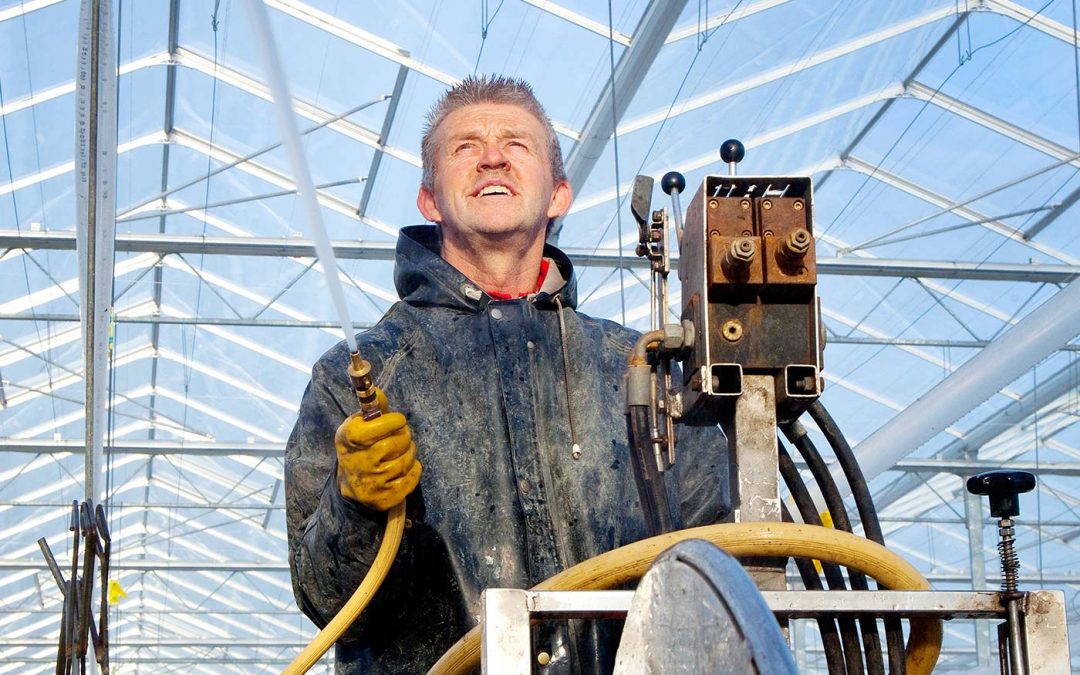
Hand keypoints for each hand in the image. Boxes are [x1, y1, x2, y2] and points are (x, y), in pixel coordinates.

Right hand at [335, 388, 421, 510]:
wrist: (351, 487)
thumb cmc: (359, 449)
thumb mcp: (358, 427)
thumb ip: (372, 409)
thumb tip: (378, 391)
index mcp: (349, 439)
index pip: (379, 424)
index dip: (394, 421)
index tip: (398, 420)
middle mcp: (359, 461)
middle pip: (399, 441)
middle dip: (404, 436)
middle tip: (400, 437)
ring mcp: (372, 482)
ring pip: (408, 458)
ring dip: (409, 452)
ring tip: (400, 452)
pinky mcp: (385, 497)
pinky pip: (413, 475)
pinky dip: (414, 469)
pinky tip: (403, 468)